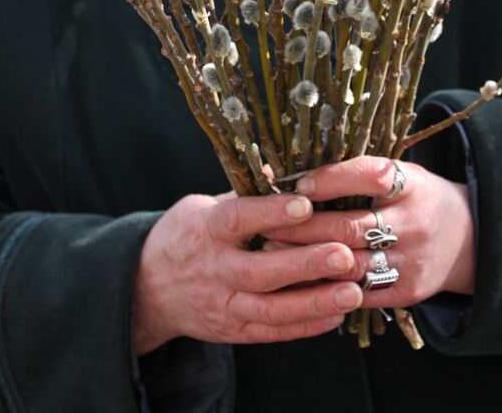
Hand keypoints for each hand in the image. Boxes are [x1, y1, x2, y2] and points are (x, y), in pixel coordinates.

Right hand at [132, 191, 363, 353]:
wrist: (149, 289)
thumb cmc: (186, 235)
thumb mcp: (203, 205)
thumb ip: (244, 193)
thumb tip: (281, 168)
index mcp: (206, 230)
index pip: (238, 220)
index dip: (271, 212)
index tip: (307, 204)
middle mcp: (215, 270)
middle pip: (260, 272)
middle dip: (305, 264)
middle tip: (345, 254)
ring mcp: (224, 305)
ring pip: (270, 310)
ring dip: (314, 302)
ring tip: (353, 291)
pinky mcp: (233, 331)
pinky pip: (272, 333)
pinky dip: (306, 326)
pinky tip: (337, 314)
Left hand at [262, 157, 474, 308]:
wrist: (468, 240)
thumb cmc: (416, 197)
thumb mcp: (399, 173)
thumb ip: (355, 172)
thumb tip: (292, 171)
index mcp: (412, 184)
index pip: (370, 175)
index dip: (331, 179)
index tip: (298, 185)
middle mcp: (415, 223)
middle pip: (350, 227)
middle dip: (302, 226)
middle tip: (265, 223)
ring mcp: (412, 261)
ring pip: (349, 264)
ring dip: (306, 259)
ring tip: (273, 251)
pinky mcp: (408, 291)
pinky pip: (359, 292)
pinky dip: (326, 285)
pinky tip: (298, 278)